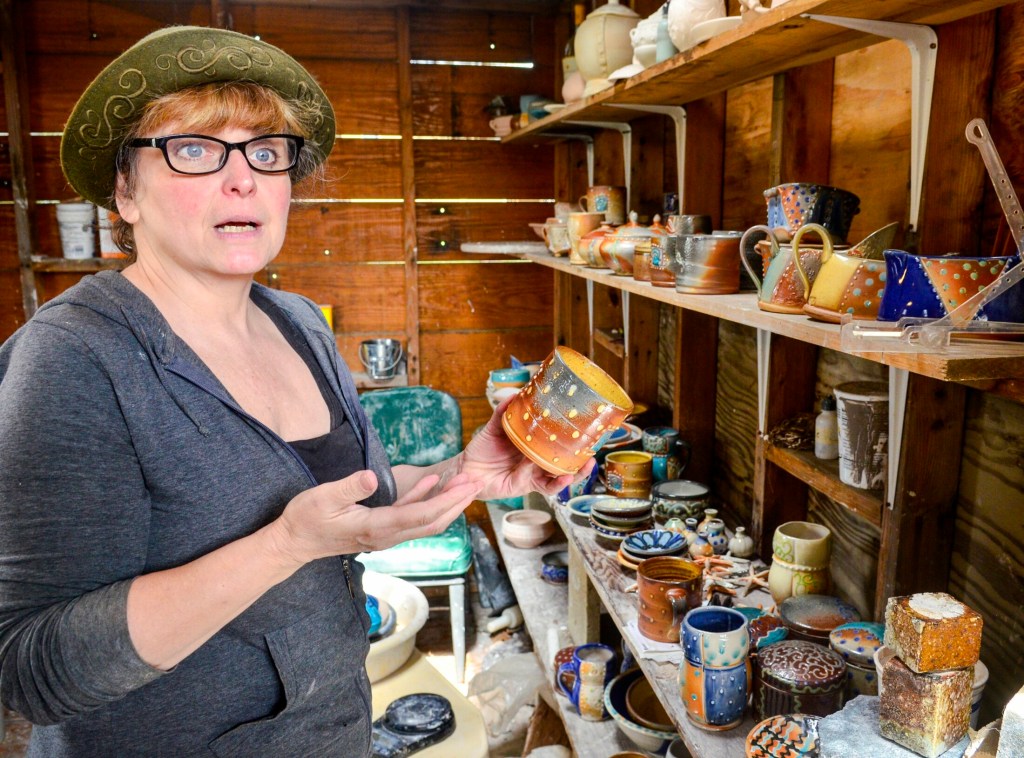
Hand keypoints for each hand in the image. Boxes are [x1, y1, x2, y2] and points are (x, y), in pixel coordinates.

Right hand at [266, 469, 482, 565]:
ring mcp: (385, 536)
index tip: (466, 485)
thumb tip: (372, 478)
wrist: (293, 543)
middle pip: (432, 522)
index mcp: (376, 527)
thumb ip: (348, 487)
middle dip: (457, 503)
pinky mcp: (382, 530)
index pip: (421, 515)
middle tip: (477, 482)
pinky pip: (412, 519)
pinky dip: (428, 503)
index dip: (448, 500)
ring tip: (465, 484)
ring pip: (426, 523)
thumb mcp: (322, 497)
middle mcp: (386, 536)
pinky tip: (436, 485)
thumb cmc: (305, 519)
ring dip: (448, 504)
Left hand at [459, 396, 595, 501]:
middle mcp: (536, 461)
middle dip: (580, 459)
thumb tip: (514, 394)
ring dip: (574, 472)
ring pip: (559, 476)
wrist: (467, 469)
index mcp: (532, 446)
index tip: (585, 429)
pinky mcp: (526, 486)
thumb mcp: (494, 427)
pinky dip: (555, 482)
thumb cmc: (482, 449)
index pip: (555, 442)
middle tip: (592, 450)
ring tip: (586, 465)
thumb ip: (503, 413)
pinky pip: (544, 486)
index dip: (570, 438)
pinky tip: (563, 476)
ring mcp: (533, 474)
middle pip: (563, 462)